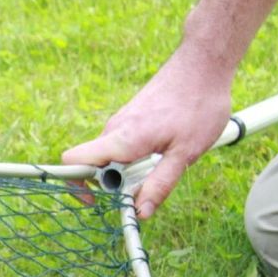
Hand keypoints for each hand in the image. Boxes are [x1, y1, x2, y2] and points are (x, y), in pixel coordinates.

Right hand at [62, 49, 231, 218]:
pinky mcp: (131, 117)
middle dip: (110, 183)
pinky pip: (121, 144)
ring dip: (125, 170)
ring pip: (109, 156)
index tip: (96, 200)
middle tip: (140, 188)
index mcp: (123, 140)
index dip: (76, 185)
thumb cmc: (198, 104)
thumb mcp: (185, 153)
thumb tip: (140, 213)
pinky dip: (133, 156)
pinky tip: (163, 150)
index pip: (73, 163)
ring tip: (159, 165)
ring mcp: (121, 121)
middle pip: (91, 165)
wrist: (204, 62)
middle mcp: (114, 130)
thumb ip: (160, 184)